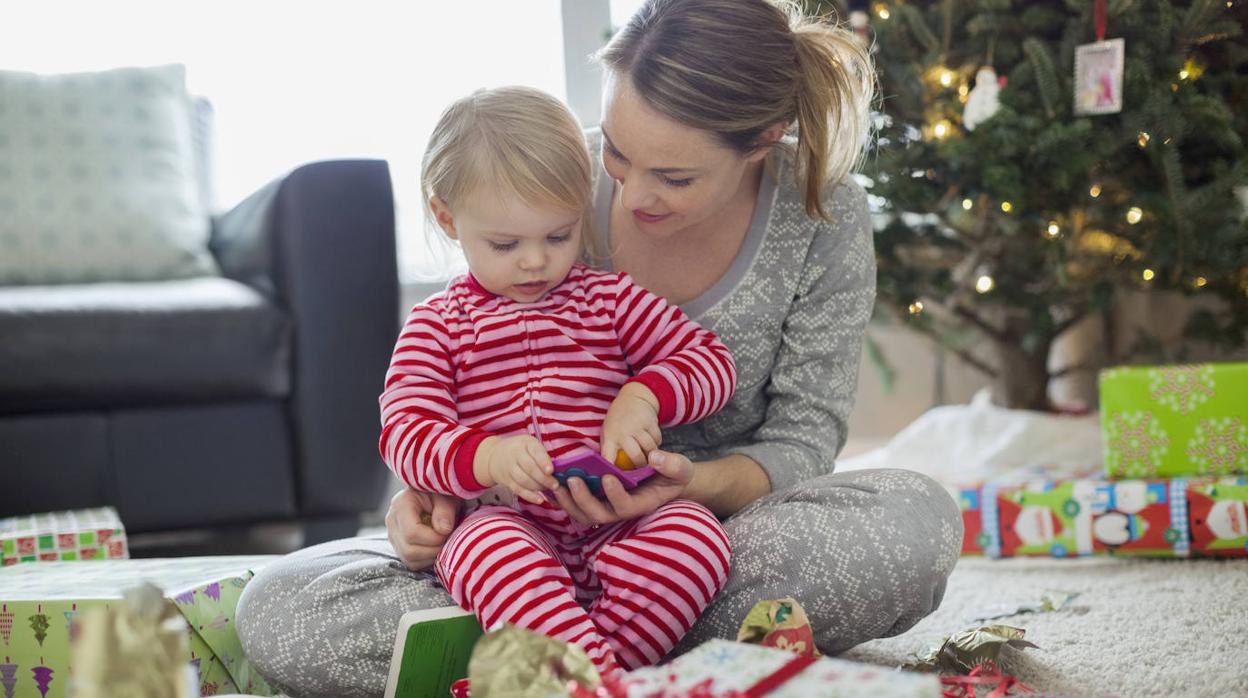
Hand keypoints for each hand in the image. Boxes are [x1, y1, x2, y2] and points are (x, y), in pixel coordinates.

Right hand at [385, 488, 461, 570]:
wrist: (434, 495)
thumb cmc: (440, 493)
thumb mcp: (446, 496)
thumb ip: (445, 510)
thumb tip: (443, 530)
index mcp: (401, 505)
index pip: (412, 532)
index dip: (433, 538)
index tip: (448, 532)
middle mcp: (392, 522)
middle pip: (408, 550)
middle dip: (433, 550)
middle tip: (448, 539)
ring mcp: (393, 536)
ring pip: (409, 559)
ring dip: (430, 556)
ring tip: (443, 542)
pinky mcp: (399, 546)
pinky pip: (411, 563)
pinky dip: (426, 560)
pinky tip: (436, 546)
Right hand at [476, 435, 558, 505]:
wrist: (494, 455)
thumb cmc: (521, 450)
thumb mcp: (531, 445)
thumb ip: (543, 456)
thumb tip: (560, 470)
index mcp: (526, 443)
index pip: (535, 452)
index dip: (543, 462)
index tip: (551, 471)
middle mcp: (515, 454)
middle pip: (530, 468)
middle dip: (544, 478)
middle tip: (555, 485)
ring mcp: (509, 468)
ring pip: (523, 480)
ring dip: (538, 487)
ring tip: (548, 489)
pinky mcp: (506, 480)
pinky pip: (518, 490)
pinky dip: (530, 496)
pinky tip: (539, 500)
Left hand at [553, 449, 693, 524]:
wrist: (666, 479)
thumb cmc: (674, 474)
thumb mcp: (680, 468)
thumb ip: (671, 464)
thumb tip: (655, 458)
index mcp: (642, 504)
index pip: (625, 506)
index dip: (615, 495)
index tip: (607, 476)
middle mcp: (622, 510)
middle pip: (599, 515)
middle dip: (584, 499)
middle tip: (573, 479)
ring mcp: (609, 506)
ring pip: (584, 513)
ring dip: (569, 500)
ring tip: (559, 483)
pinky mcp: (599, 499)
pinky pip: (578, 504)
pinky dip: (565, 497)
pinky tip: (553, 484)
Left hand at [600, 382, 661, 466]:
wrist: (632, 399)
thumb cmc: (618, 423)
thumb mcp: (609, 435)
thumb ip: (612, 452)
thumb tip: (613, 474)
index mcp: (609, 438)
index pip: (608, 458)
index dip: (613, 471)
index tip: (619, 480)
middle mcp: (622, 432)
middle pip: (636, 457)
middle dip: (642, 465)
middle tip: (643, 468)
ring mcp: (637, 426)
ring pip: (650, 449)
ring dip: (651, 455)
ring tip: (648, 455)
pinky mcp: (650, 422)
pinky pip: (657, 440)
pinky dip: (656, 443)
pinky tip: (651, 441)